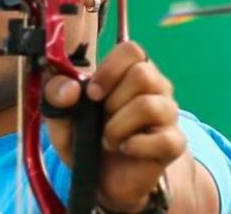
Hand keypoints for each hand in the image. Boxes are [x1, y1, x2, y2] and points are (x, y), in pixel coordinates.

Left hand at [44, 42, 185, 211]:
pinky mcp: (174, 143)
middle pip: (143, 74)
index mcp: (129, 73)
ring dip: (118, 126)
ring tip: (108, 140)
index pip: (132, 50)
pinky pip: (164, 138)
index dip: (110, 69)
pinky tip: (124, 149)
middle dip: (112, 100)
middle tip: (101, 119)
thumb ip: (56, 96)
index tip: (92, 93)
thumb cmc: (88, 139)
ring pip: (149, 105)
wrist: (104, 180)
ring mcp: (168, 114)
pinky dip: (135, 146)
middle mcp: (155, 88)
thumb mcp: (61, 118)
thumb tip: (70, 88)